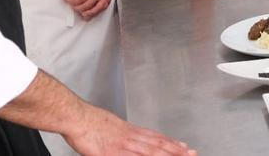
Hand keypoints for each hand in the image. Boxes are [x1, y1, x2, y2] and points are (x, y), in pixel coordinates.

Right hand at [65, 105, 194, 155]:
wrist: (76, 116)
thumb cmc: (88, 121)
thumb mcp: (110, 125)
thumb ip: (122, 133)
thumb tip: (127, 137)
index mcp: (129, 130)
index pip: (155, 137)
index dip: (171, 142)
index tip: (184, 146)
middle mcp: (130, 137)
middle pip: (158, 144)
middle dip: (176, 150)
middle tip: (192, 153)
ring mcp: (124, 145)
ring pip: (151, 151)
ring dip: (168, 154)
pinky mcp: (114, 153)